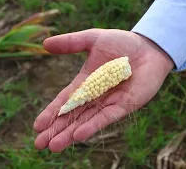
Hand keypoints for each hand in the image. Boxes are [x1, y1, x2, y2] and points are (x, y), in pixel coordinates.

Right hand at [33, 29, 173, 151]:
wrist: (149, 47)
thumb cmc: (122, 42)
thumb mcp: (93, 39)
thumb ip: (70, 43)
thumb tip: (44, 45)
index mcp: (85, 82)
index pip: (64, 101)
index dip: (51, 113)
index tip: (37, 126)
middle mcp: (95, 96)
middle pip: (72, 116)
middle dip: (56, 130)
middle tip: (39, 145)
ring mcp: (109, 102)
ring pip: (86, 121)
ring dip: (70, 134)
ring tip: (55, 146)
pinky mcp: (124, 105)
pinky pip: (106, 117)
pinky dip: (93, 126)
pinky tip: (79, 135)